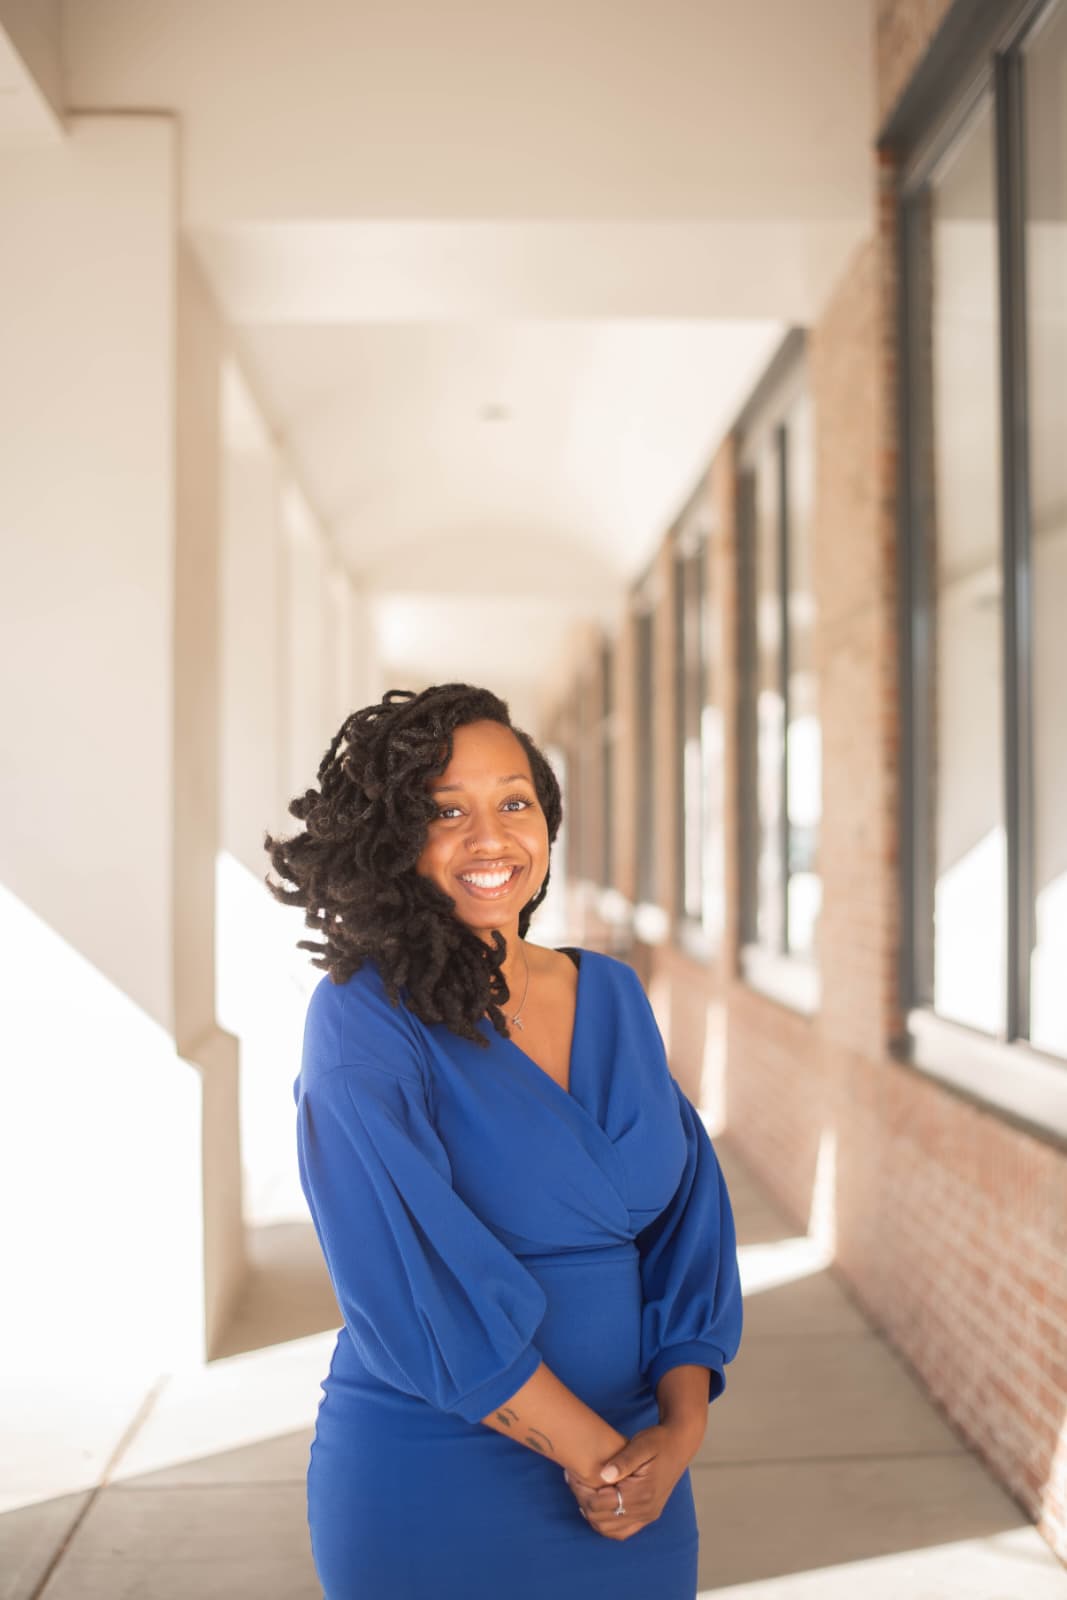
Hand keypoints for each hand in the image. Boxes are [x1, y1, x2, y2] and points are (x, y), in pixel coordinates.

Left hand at [562, 1423, 694, 1540]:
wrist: (680, 1444)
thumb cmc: (658, 1440)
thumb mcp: (641, 1444)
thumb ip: (623, 1460)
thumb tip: (604, 1474)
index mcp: (643, 1493)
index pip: (600, 1503)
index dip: (581, 1490)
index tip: (571, 1474)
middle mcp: (646, 1510)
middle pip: (602, 1518)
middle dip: (583, 1501)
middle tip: (574, 1480)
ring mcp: (648, 1515)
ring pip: (610, 1530)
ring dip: (593, 1515)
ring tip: (583, 1492)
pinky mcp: (648, 1515)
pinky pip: (622, 1531)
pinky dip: (606, 1523)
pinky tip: (598, 1505)